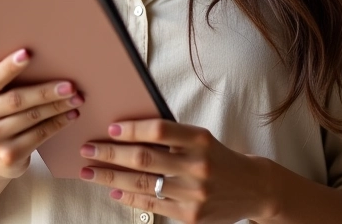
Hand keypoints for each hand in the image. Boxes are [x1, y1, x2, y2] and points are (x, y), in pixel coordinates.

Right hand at [0, 43, 83, 182]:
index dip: (9, 67)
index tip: (27, 53)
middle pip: (18, 100)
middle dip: (46, 91)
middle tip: (70, 84)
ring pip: (32, 117)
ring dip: (57, 106)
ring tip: (77, 97)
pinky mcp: (10, 155)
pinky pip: (39, 135)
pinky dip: (57, 123)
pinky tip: (71, 114)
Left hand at [78, 119, 277, 222]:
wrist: (253, 188)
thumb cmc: (218, 156)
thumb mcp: (201, 138)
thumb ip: (172, 136)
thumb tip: (128, 131)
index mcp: (200, 139)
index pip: (159, 130)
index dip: (132, 128)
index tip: (110, 127)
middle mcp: (197, 166)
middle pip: (145, 159)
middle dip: (111, 154)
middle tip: (88, 149)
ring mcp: (194, 194)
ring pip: (143, 185)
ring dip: (111, 178)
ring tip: (90, 172)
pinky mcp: (191, 217)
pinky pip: (152, 206)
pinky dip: (130, 198)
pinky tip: (114, 191)